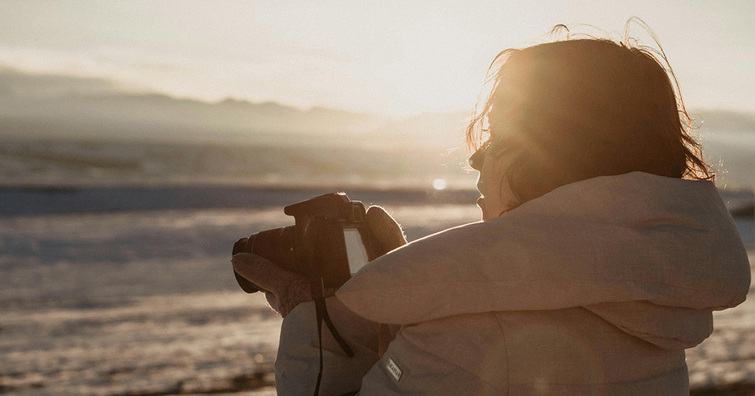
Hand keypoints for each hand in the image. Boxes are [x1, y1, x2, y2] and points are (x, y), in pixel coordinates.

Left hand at [232, 206, 404, 316]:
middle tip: (345, 214)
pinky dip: (387, 231)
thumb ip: (266, 273)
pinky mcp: (393, 276)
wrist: (339, 335)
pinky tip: (376, 215)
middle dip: (353, 231)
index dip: (321, 243)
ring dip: (369, 228)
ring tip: (361, 211)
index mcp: (329, 284)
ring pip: (377, 247)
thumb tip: (237, 258)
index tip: (312, 227)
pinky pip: (393, 250)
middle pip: (358, 249)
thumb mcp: (286, 292)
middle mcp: (355, 281)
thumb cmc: (312, 318)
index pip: (327, 258)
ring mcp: (375, 278)